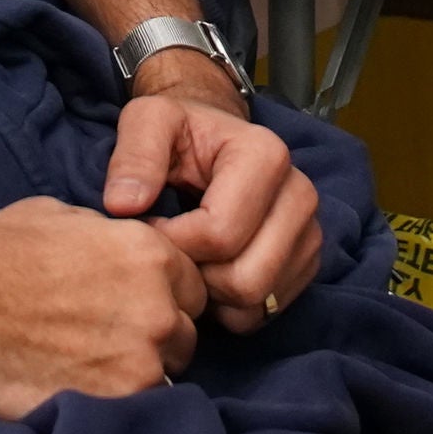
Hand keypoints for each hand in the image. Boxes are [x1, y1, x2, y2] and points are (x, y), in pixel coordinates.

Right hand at [0, 196, 202, 415]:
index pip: (190, 282)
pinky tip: (85, 385)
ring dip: (139, 368)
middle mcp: (157, 305)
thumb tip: (113, 244)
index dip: (163, 292)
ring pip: (166, 370)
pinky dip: (119, 399)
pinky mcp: (119, 401)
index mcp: (148, 252)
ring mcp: (142, 358)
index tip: (136, 303)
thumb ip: (104, 232)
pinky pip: (141, 405)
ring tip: (95, 365)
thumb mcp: (58, 214)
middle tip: (112, 337)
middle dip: (156, 333)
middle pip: (184, 330)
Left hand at [105, 77, 322, 331]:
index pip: (219, 234)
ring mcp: (309, 232)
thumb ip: (134, 156)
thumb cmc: (179, 132)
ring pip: (256, 301)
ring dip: (210, 294)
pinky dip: (229, 306)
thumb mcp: (147, 121)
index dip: (173, 242)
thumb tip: (124, 205)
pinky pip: (263, 312)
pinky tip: (207, 273)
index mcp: (266, 155)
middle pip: (245, 278)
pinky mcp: (306, 262)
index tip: (148, 224)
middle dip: (196, 276)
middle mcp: (300, 195)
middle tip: (170, 251)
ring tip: (186, 260)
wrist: (213, 139)